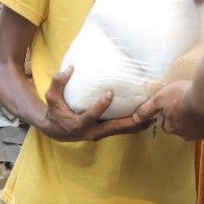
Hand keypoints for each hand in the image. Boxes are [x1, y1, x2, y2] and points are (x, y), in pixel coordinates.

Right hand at [38, 67, 152, 141]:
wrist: (55, 130)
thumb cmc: (55, 111)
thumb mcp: (51, 96)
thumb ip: (58, 82)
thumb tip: (70, 68)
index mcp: (79, 123)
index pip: (92, 115)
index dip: (101, 105)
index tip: (110, 92)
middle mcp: (91, 132)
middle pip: (114, 128)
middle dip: (130, 121)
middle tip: (144, 113)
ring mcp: (98, 134)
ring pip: (119, 131)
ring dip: (135, 125)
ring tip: (151, 118)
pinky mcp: (103, 134)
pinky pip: (119, 131)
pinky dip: (132, 127)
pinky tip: (144, 121)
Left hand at [133, 81, 203, 140]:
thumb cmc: (181, 97)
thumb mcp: (160, 98)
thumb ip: (147, 109)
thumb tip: (135, 119)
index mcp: (171, 127)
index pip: (166, 124)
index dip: (168, 115)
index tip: (172, 106)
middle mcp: (184, 134)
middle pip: (180, 127)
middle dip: (182, 119)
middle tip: (186, 105)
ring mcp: (200, 133)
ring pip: (194, 127)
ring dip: (195, 119)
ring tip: (199, 105)